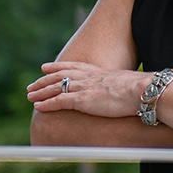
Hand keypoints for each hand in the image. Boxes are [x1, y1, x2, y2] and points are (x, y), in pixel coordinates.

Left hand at [27, 62, 151, 117]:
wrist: (143, 90)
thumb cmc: (142, 90)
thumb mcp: (129, 85)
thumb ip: (122, 88)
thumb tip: (128, 94)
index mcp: (99, 72)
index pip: (73, 67)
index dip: (58, 66)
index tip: (46, 66)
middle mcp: (89, 78)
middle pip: (60, 76)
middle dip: (44, 80)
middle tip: (32, 84)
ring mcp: (84, 88)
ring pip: (55, 88)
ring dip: (40, 91)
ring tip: (29, 95)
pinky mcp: (82, 100)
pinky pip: (59, 101)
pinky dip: (46, 103)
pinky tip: (37, 106)